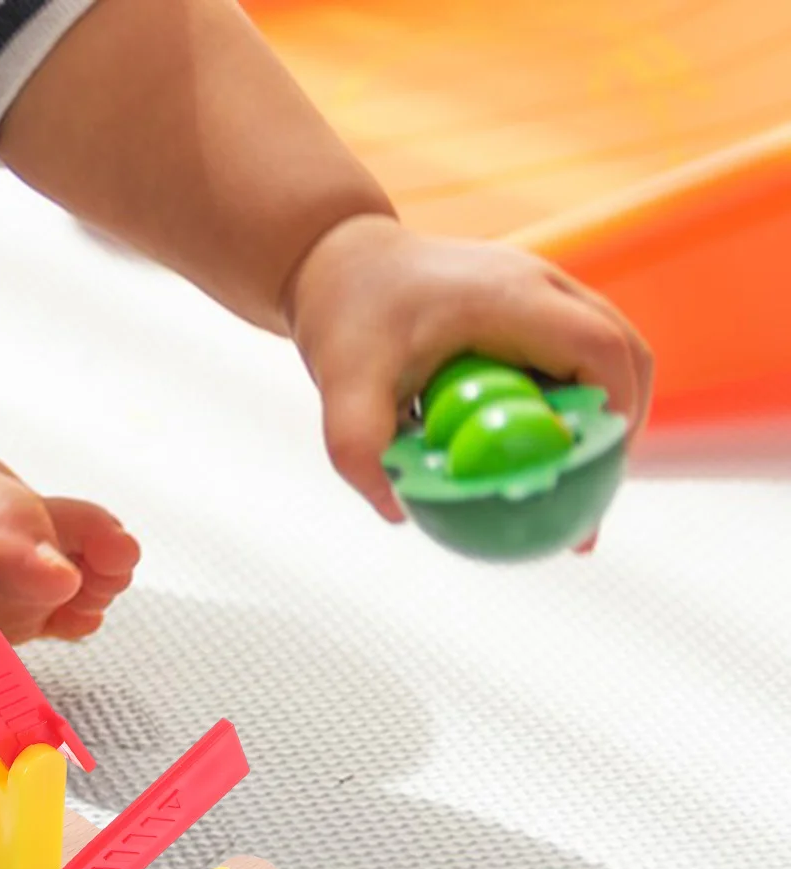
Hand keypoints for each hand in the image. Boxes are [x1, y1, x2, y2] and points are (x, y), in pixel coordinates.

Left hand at [285, 215, 654, 520]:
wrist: (339, 262)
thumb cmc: (345, 316)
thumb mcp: (341, 385)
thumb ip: (361, 448)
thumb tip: (400, 512)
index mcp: (509, 296)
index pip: (600, 349)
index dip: (613, 412)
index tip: (591, 472)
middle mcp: (540, 284)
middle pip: (624, 352)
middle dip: (618, 424)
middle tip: (589, 492)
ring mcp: (542, 290)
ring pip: (607, 352)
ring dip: (601, 412)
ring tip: (570, 479)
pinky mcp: (533, 306)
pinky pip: (575, 354)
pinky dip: (573, 400)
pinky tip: (539, 451)